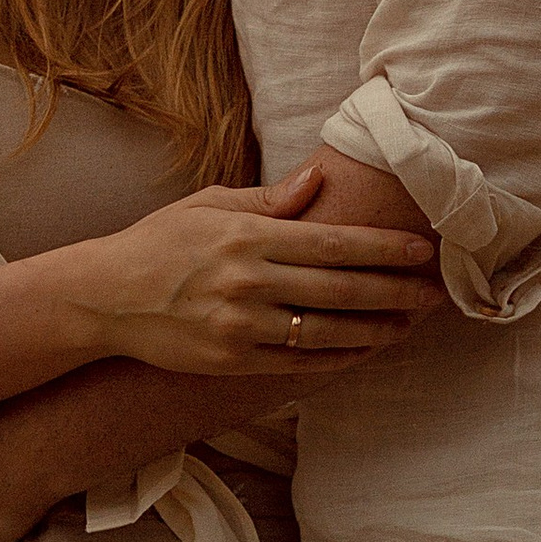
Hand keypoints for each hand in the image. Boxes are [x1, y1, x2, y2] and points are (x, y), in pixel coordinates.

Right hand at [60, 160, 439, 376]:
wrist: (106, 297)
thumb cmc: (160, 243)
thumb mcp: (209, 205)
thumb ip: (269, 198)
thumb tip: (319, 178)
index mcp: (248, 235)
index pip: (333, 242)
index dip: (383, 248)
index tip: (421, 249)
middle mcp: (248, 281)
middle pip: (341, 289)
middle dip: (395, 291)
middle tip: (433, 293)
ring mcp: (240, 325)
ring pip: (326, 331)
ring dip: (375, 329)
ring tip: (407, 325)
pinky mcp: (232, 360)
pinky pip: (298, 363)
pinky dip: (337, 357)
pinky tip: (364, 350)